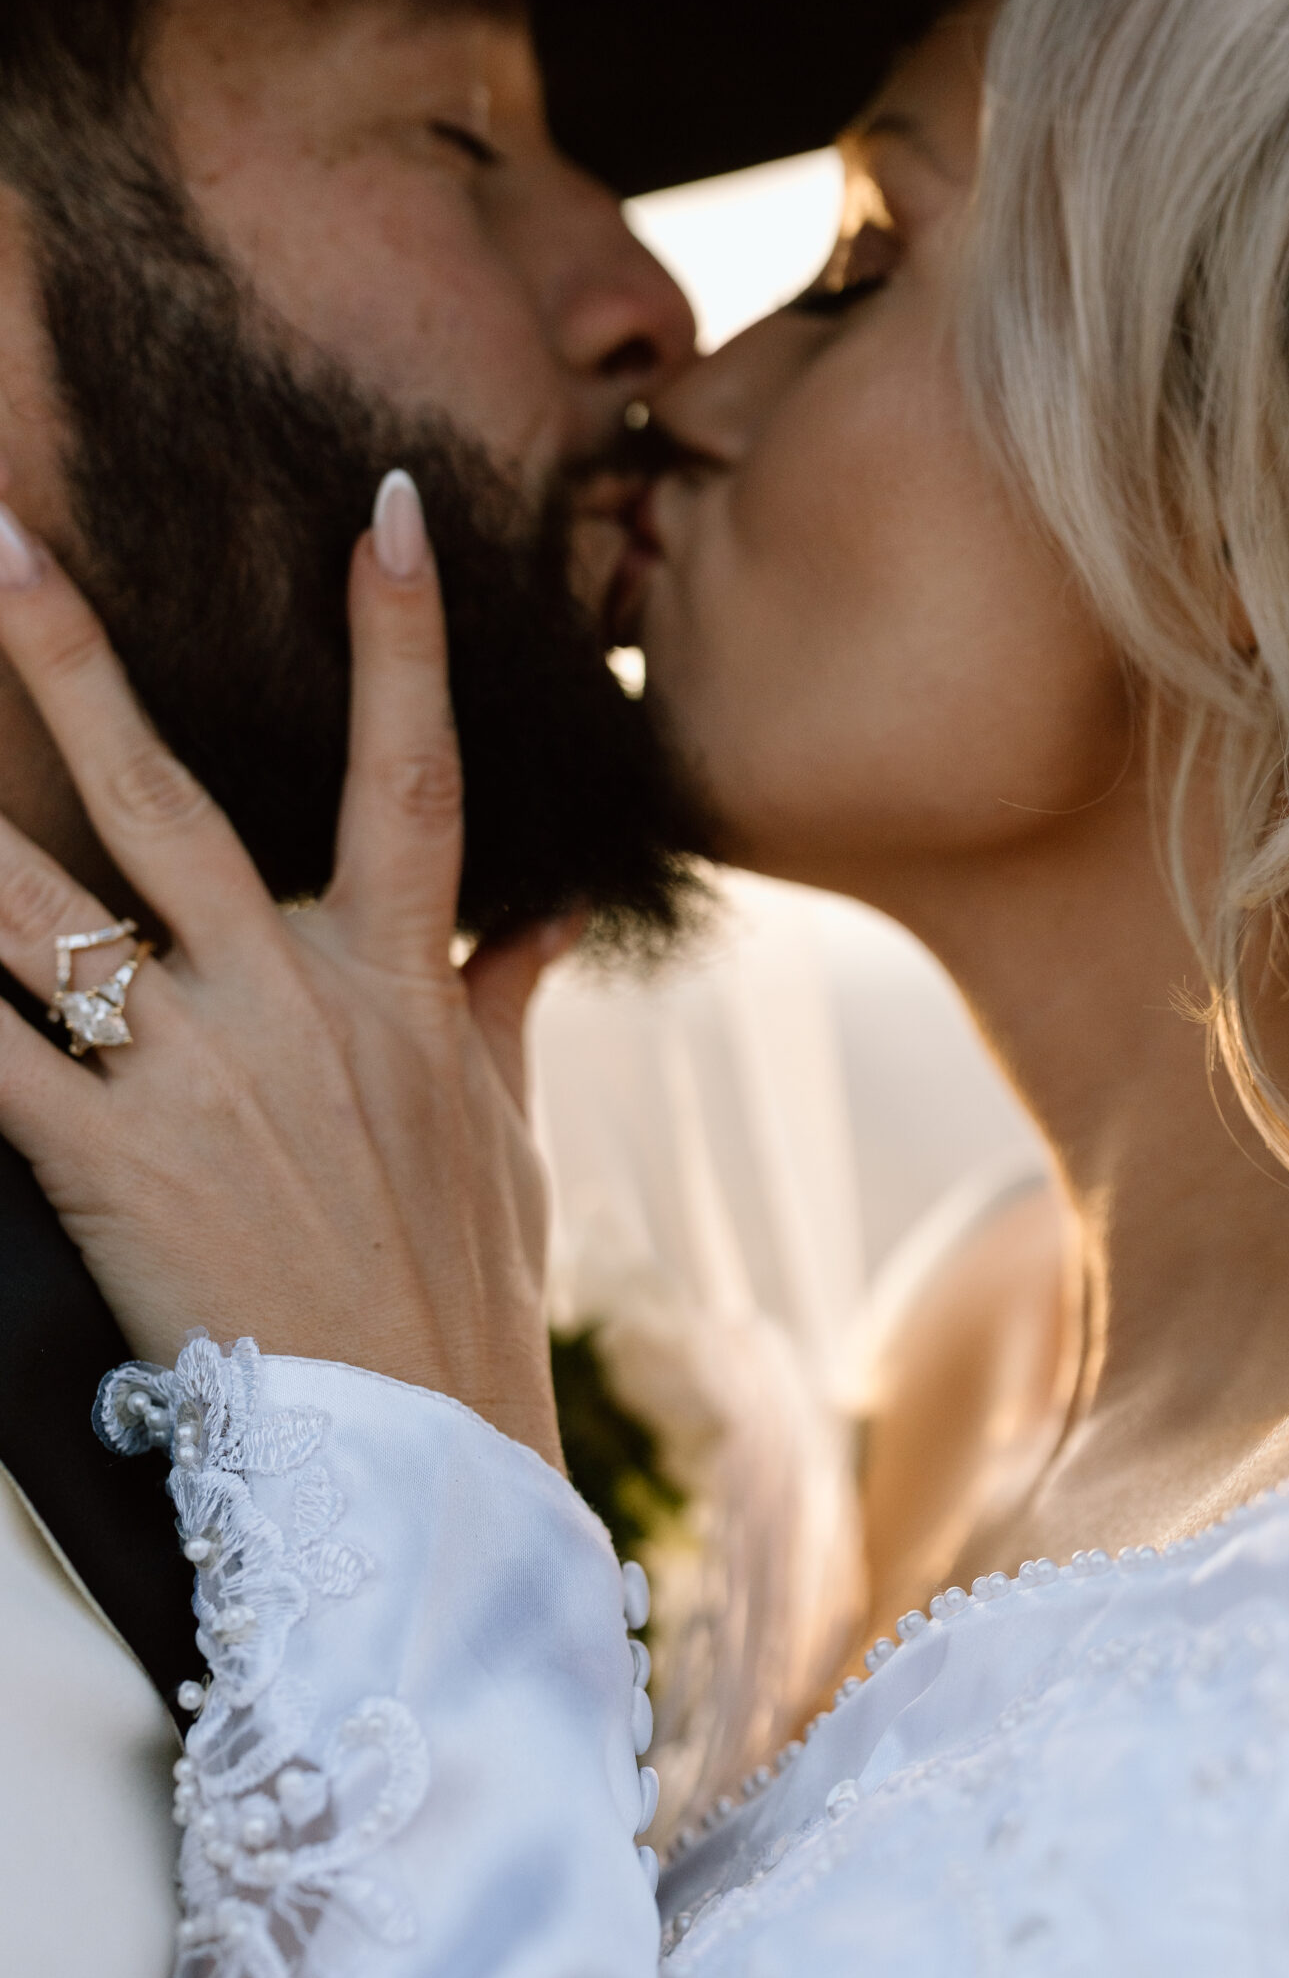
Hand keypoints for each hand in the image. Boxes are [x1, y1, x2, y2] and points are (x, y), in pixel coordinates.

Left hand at [0, 473, 570, 1467]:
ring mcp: (203, 1077)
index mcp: (402, 980)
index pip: (417, 771)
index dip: (402, 636)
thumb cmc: (465, 1291)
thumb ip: (506, 998)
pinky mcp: (117, 1167)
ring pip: (46, 912)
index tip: (382, 513)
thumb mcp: (507, 1133)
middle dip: (72, 660)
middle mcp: (298, 999)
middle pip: (167, 798)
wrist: (420, 1463)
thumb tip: (550, 914)